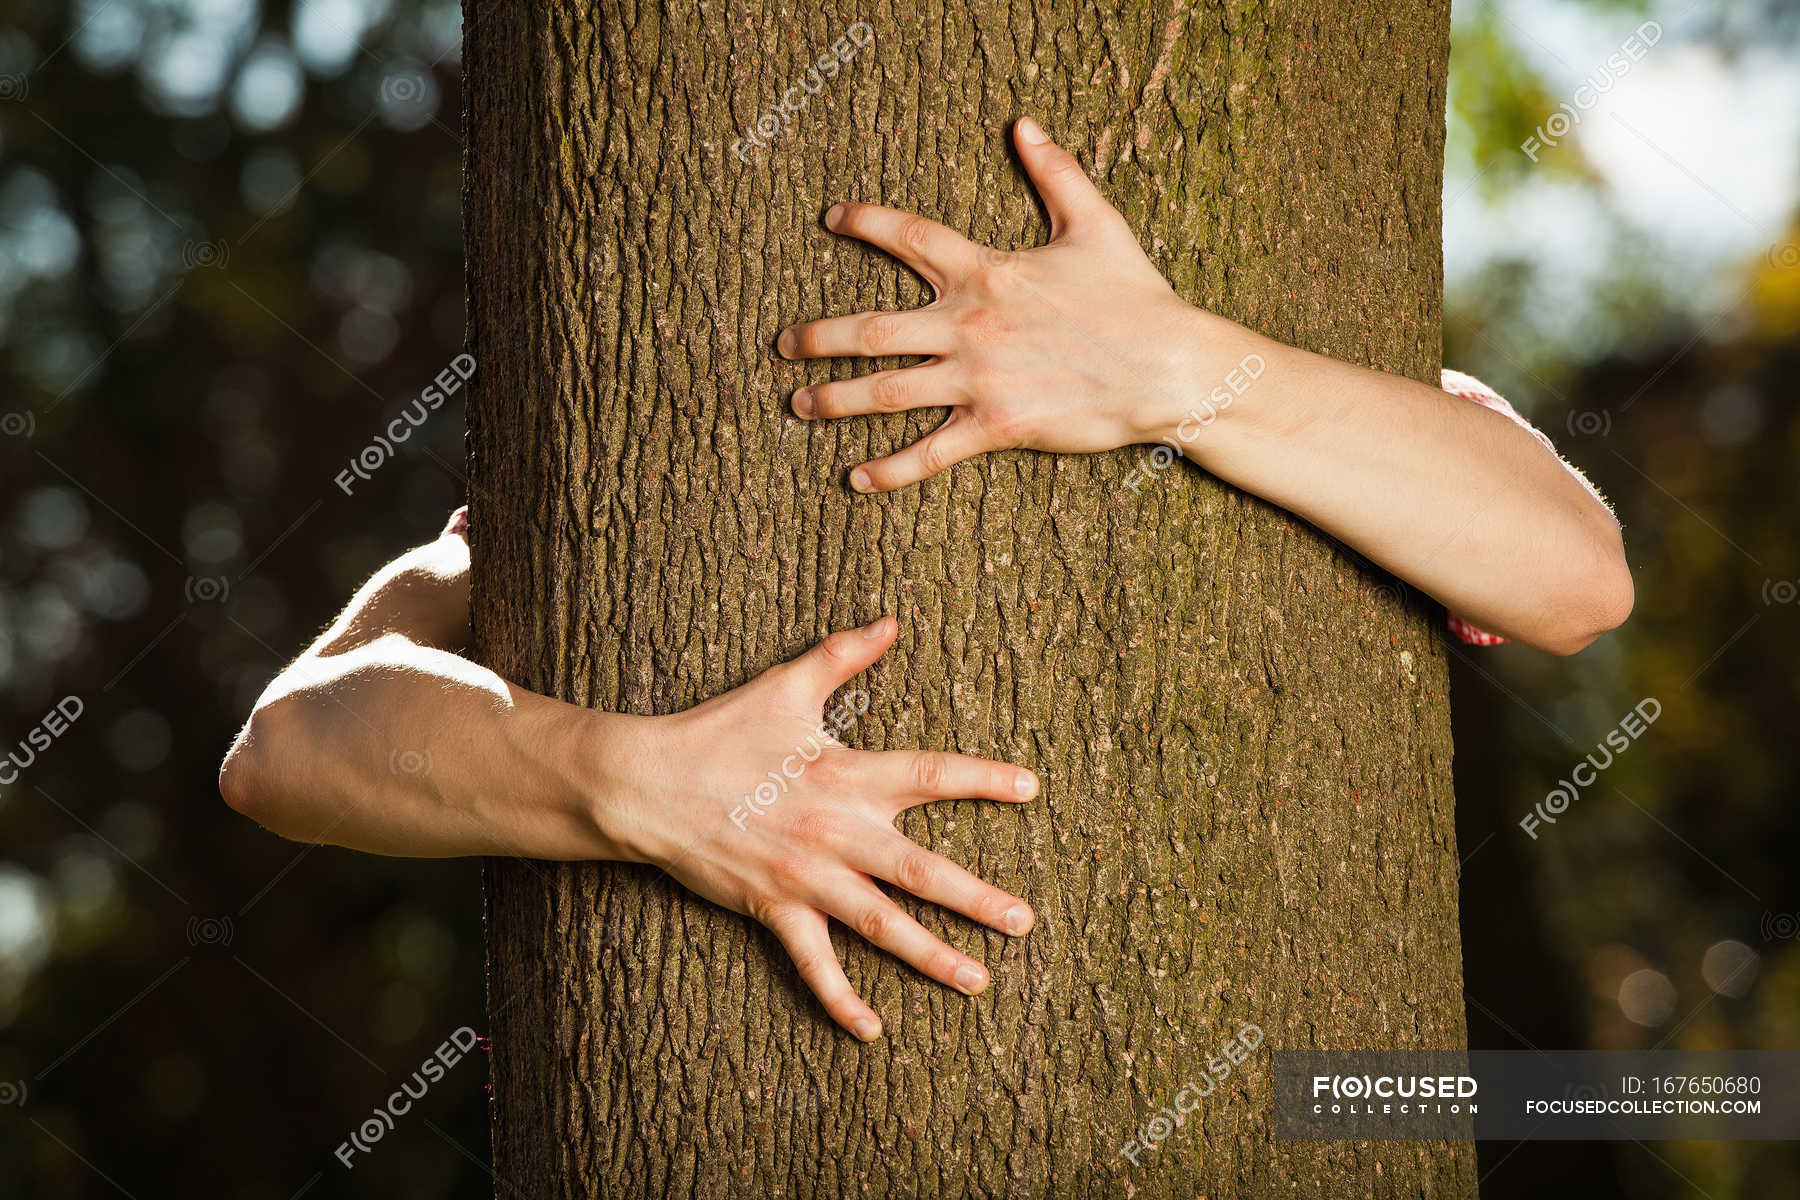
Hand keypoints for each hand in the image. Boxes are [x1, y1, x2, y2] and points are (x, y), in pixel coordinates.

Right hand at [620, 616, 1037, 1040]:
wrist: (649, 784)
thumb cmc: (720, 732)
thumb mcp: (786, 687)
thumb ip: (844, 655)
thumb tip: (891, 620)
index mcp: (849, 775)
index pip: (933, 775)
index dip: (985, 780)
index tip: (1031, 788)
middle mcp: (839, 831)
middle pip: (922, 870)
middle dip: (978, 898)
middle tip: (1024, 922)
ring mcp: (808, 877)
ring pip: (882, 925)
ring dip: (933, 955)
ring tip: (978, 980)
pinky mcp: (775, 908)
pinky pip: (814, 964)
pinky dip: (841, 999)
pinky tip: (872, 1029)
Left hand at [779, 115, 1252, 491]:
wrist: (1166, 365)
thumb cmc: (1134, 296)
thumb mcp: (1095, 224)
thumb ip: (1054, 173)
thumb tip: (1025, 125)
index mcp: (987, 270)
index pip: (910, 236)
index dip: (865, 222)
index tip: (832, 218)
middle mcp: (969, 323)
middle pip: (871, 329)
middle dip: (818, 337)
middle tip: (782, 345)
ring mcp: (978, 378)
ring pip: (885, 392)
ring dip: (834, 400)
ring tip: (799, 405)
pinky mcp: (996, 425)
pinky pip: (930, 452)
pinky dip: (889, 469)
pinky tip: (855, 478)